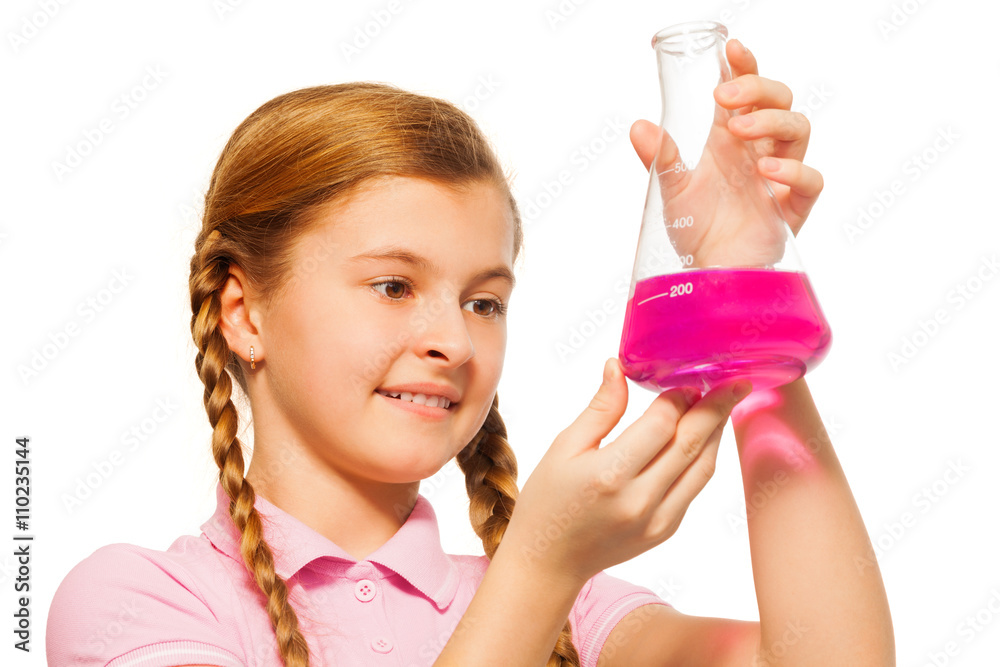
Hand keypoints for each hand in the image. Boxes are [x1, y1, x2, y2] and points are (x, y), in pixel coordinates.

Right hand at [503, 358, 751, 584]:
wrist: (550, 561)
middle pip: (690, 444)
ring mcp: (657, 520)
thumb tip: (617, 366)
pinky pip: (694, 488)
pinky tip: (703, 438)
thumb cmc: (549, 499)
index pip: (660, 425)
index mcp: (609, 474)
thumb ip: (600, 408)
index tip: (688, 377)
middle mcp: (638, 500)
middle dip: (716, 408)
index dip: (679, 397)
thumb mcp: (565, 446)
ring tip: (725, 404)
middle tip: (735, 380)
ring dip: (716, 433)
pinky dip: (703, 459)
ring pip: (702, 468)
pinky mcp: (666, 531)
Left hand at [629, 38, 823, 266]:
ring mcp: (780, 177)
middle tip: (725, 97)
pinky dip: (793, 170)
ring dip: (772, 122)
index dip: (744, 66)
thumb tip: (638, 126)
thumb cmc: (695, 230)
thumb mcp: (671, 190)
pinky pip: (811, 180)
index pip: (745, 92)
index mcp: (730, 141)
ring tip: (740, 131)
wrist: (709, 274)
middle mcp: (758, 152)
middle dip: (757, 88)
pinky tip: (765, 171)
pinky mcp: (794, 208)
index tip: (731, 48)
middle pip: (780, 101)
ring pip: (799, 129)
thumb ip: (659, 158)